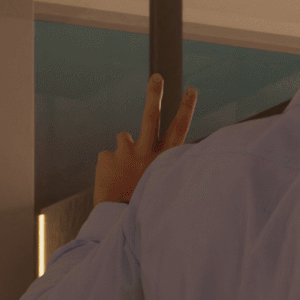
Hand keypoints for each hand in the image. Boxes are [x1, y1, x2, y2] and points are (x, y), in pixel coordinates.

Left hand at [95, 74, 195, 205]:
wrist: (119, 222)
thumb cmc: (143, 204)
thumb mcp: (158, 183)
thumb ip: (152, 159)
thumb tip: (127, 136)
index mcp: (165, 160)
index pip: (180, 128)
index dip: (186, 108)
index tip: (191, 89)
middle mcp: (147, 153)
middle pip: (151, 116)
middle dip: (155, 94)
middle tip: (157, 77)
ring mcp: (126, 153)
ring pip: (124, 138)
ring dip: (124, 151)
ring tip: (124, 174)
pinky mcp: (107, 156)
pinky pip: (108, 155)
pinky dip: (109, 165)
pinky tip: (112, 181)